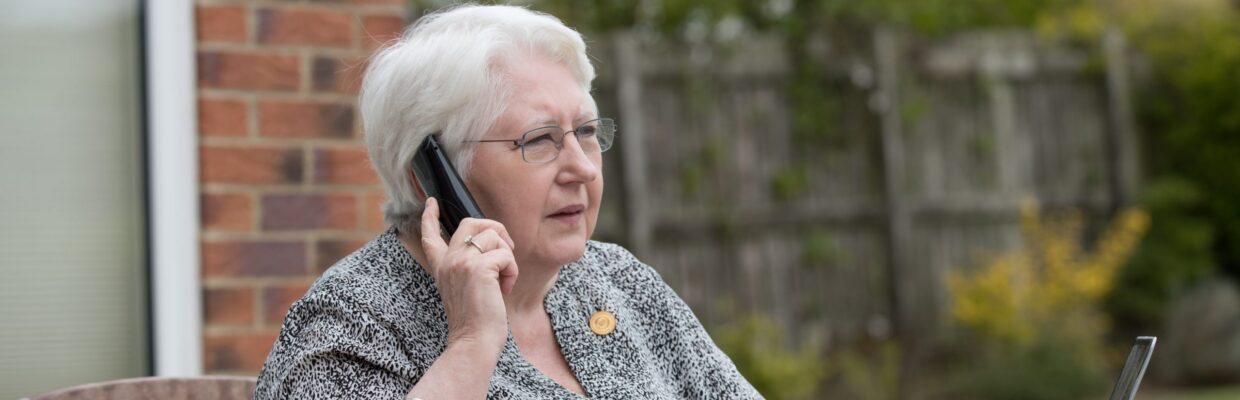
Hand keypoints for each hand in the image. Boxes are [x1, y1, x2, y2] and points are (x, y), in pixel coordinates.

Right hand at [419, 197, 518, 347]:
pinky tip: (504, 289)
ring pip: (494, 236)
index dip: (429, 216)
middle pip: (471, 223)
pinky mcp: (478, 268)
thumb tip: (493, 243)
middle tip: (507, 250)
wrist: (474, 342)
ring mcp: (461, 262)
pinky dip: (512, 271)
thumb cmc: (476, 321)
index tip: (431, 202)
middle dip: (495, 229)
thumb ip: (471, 265)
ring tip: (503, 282)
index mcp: (441, 267)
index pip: (430, 235)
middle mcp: (448, 260)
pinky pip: (506, 254)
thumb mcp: (467, 287)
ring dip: (507, 258)